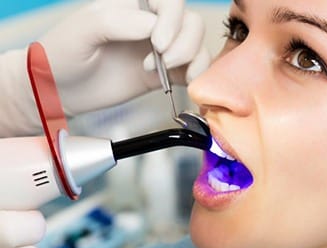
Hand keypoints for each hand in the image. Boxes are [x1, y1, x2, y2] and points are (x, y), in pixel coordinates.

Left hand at [40, 0, 209, 115]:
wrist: (59, 91)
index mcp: (133, 4)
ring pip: (197, 43)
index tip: (157, 44)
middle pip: (191, 21)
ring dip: (192, 59)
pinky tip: (186, 82)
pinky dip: (198, 75)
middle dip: (183, 43)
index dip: (172, 20)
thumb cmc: (64, 55)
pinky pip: (195, 68)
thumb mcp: (84, 30)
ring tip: (165, 73)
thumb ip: (119, 22)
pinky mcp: (166, 73)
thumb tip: (155, 28)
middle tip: (162, 62)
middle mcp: (152, 23)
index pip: (170, 0)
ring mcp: (161, 49)